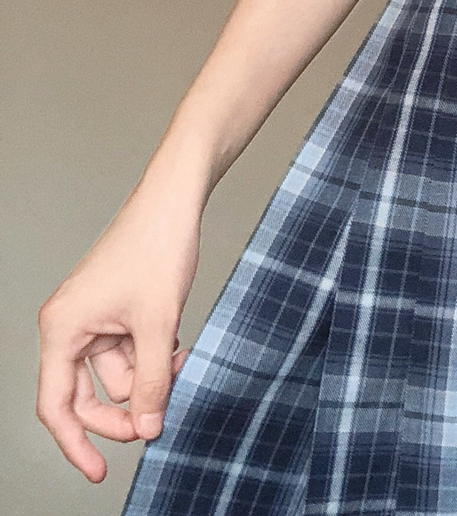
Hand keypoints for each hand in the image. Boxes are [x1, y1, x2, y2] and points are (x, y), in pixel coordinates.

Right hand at [36, 185, 201, 481]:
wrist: (176, 200)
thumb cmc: (158, 247)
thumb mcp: (159, 323)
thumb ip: (152, 381)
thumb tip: (149, 428)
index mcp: (63, 329)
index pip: (58, 406)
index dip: (77, 444)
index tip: (99, 472)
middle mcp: (70, 324)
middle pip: (88, 393)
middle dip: (127, 407)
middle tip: (161, 419)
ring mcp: (94, 314)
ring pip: (116, 370)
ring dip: (150, 374)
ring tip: (182, 358)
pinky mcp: (117, 306)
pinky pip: (130, 347)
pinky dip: (153, 353)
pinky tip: (179, 341)